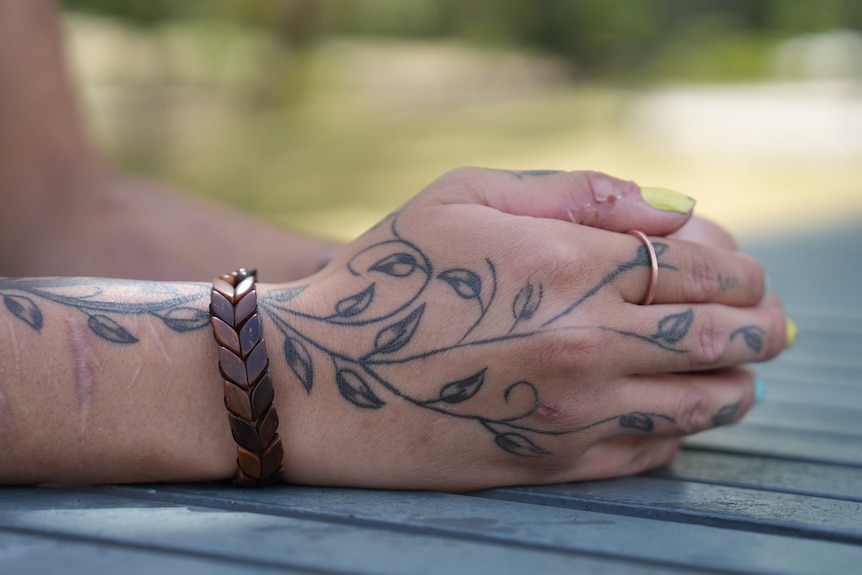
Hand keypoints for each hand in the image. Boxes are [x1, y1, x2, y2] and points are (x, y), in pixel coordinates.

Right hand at [261, 168, 786, 489]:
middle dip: (761, 323)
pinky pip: (655, 454)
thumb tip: (672, 205)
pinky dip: (682, 430)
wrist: (319, 382)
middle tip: (766, 321)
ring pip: (706, 402)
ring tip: (736, 369)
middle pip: (726, 335)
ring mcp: (578, 412)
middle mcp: (589, 342)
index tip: (741, 269)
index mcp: (570, 265)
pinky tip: (672, 413)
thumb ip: (575, 190)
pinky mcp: (557, 465)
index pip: (705, 264)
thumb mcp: (463, 194)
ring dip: (736, 381)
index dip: (738, 265)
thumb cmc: (386, 277)